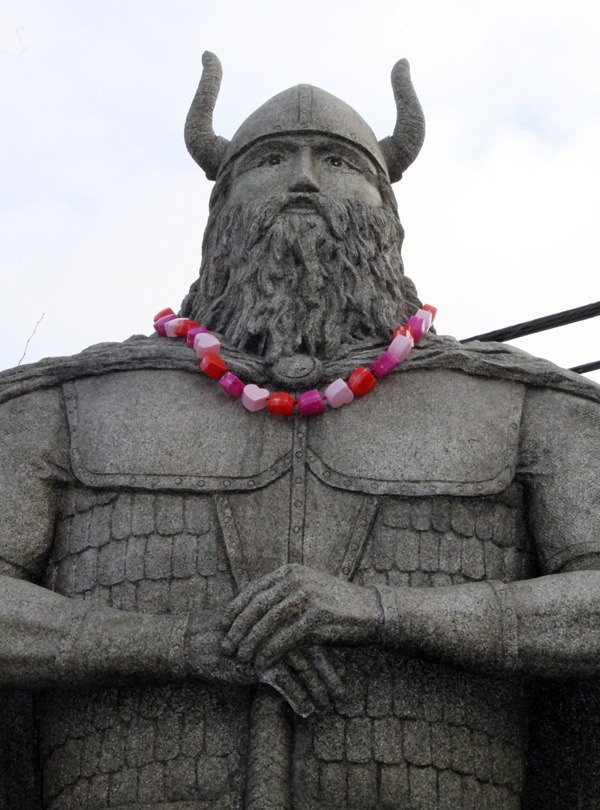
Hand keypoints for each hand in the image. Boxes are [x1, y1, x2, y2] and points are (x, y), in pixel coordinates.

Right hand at [185, 605, 342, 715]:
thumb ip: (280, 633)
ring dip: (320, 690)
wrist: (196, 641)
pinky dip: (299, 698)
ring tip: (329, 707)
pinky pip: (287, 684)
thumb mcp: (258, 631)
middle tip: (344, 694)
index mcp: (283, 615)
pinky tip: (308, 712)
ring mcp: (272, 643)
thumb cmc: (229, 637)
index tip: (345, 671)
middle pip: (316, 651)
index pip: (315, 634)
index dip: (331, 655)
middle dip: (331, 675)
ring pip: (306, 669)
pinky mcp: (260, 661)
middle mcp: (281, 626)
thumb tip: (305, 647)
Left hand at [220, 563, 382, 669]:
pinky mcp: (318, 616)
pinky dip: (270, 652)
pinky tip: (261, 664)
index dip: (236, 608)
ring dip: (251, 642)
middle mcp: (297, 579)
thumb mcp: (308, 591)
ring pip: (269, 622)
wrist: (371, 612)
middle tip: (226, 646)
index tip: (222, 625)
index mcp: (292, 571)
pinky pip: (285, 637)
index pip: (255, 589)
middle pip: (258, 605)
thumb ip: (283, 594)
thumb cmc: (336, 606)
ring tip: (240, 658)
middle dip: (238, 627)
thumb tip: (252, 607)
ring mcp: (308, 596)